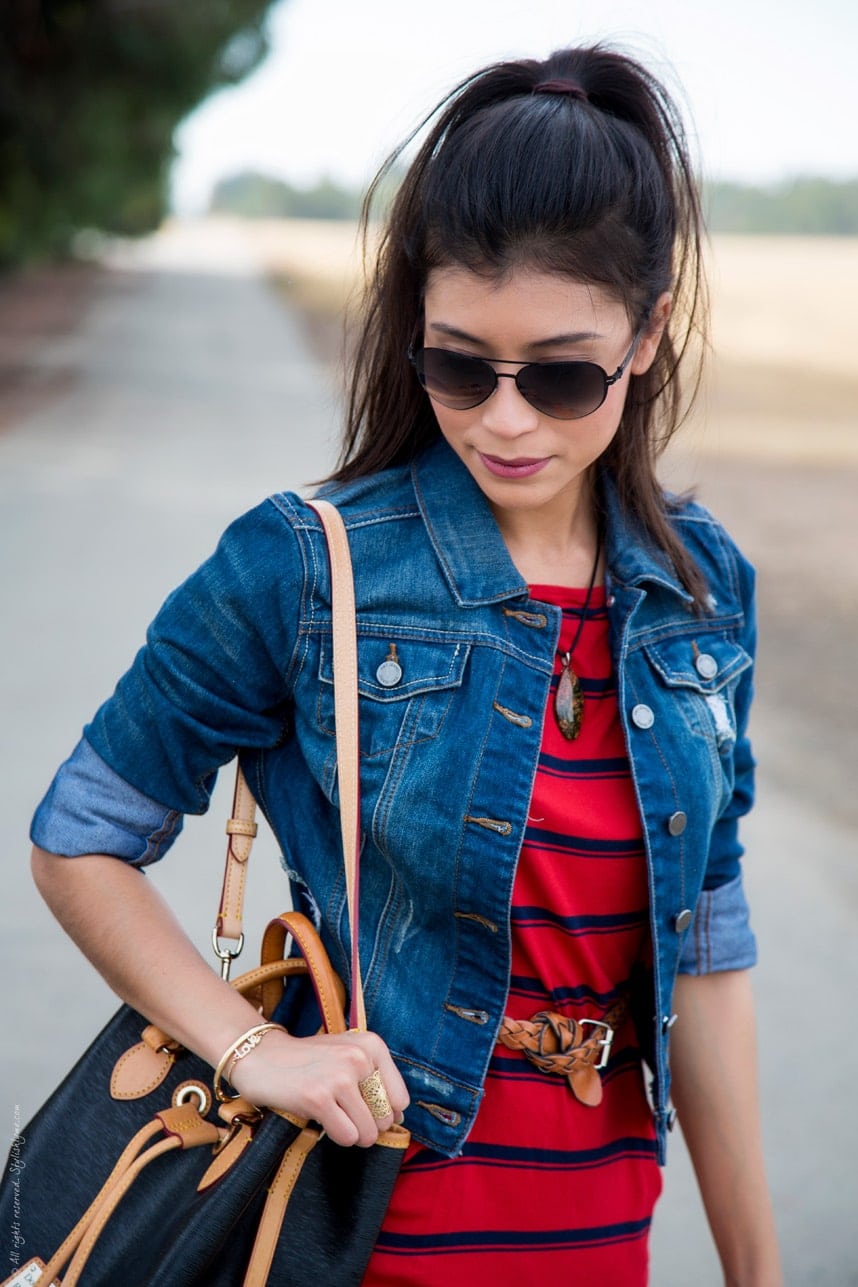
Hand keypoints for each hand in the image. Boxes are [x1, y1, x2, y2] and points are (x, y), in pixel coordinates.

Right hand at [227, 1027, 409, 1147]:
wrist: (260, 1056)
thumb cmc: (308, 1060)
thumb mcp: (347, 1056)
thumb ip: (376, 1080)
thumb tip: (400, 1118)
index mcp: (372, 1045)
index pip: (401, 1100)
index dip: (383, 1111)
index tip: (360, 1104)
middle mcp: (359, 1058)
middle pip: (385, 1119)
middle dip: (366, 1125)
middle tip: (341, 1110)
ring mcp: (339, 1077)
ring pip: (367, 1132)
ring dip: (351, 1133)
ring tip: (331, 1113)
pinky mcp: (318, 1098)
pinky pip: (346, 1136)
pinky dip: (336, 1136)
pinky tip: (319, 1117)